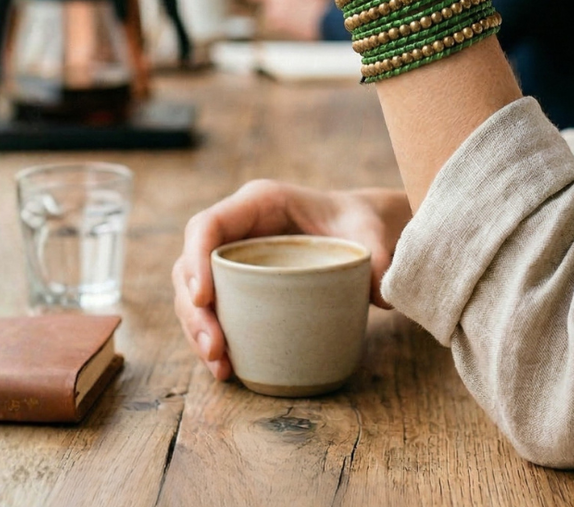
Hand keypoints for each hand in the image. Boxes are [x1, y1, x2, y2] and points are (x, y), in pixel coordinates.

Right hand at [172, 180, 411, 380]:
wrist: (363, 231)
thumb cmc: (361, 223)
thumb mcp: (371, 233)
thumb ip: (379, 257)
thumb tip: (382, 297)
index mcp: (260, 203)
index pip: (208, 225)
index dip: (195, 259)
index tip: (203, 298)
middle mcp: (239, 227)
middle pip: (191, 264)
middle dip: (194, 310)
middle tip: (215, 349)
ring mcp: (235, 256)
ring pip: (195, 292)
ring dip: (197, 330)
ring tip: (220, 367)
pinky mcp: (240, 283)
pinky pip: (213, 309)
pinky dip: (212, 337)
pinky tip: (226, 369)